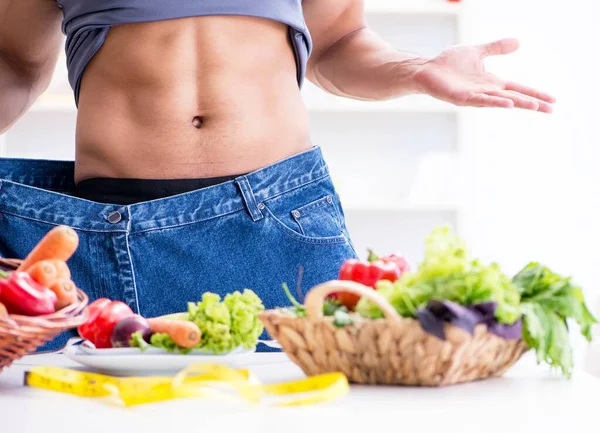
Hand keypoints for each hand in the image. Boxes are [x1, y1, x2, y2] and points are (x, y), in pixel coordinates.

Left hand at [411, 39, 555, 112]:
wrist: (426, 69)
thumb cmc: (448, 63)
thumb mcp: (477, 52)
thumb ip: (496, 48)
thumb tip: (518, 42)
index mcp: (491, 82)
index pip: (518, 89)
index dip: (535, 94)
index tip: (552, 101)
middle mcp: (485, 91)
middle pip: (514, 98)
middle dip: (532, 103)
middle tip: (551, 109)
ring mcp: (474, 96)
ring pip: (500, 101)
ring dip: (518, 103)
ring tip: (535, 106)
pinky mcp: (461, 98)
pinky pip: (481, 101)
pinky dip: (494, 102)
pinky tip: (508, 104)